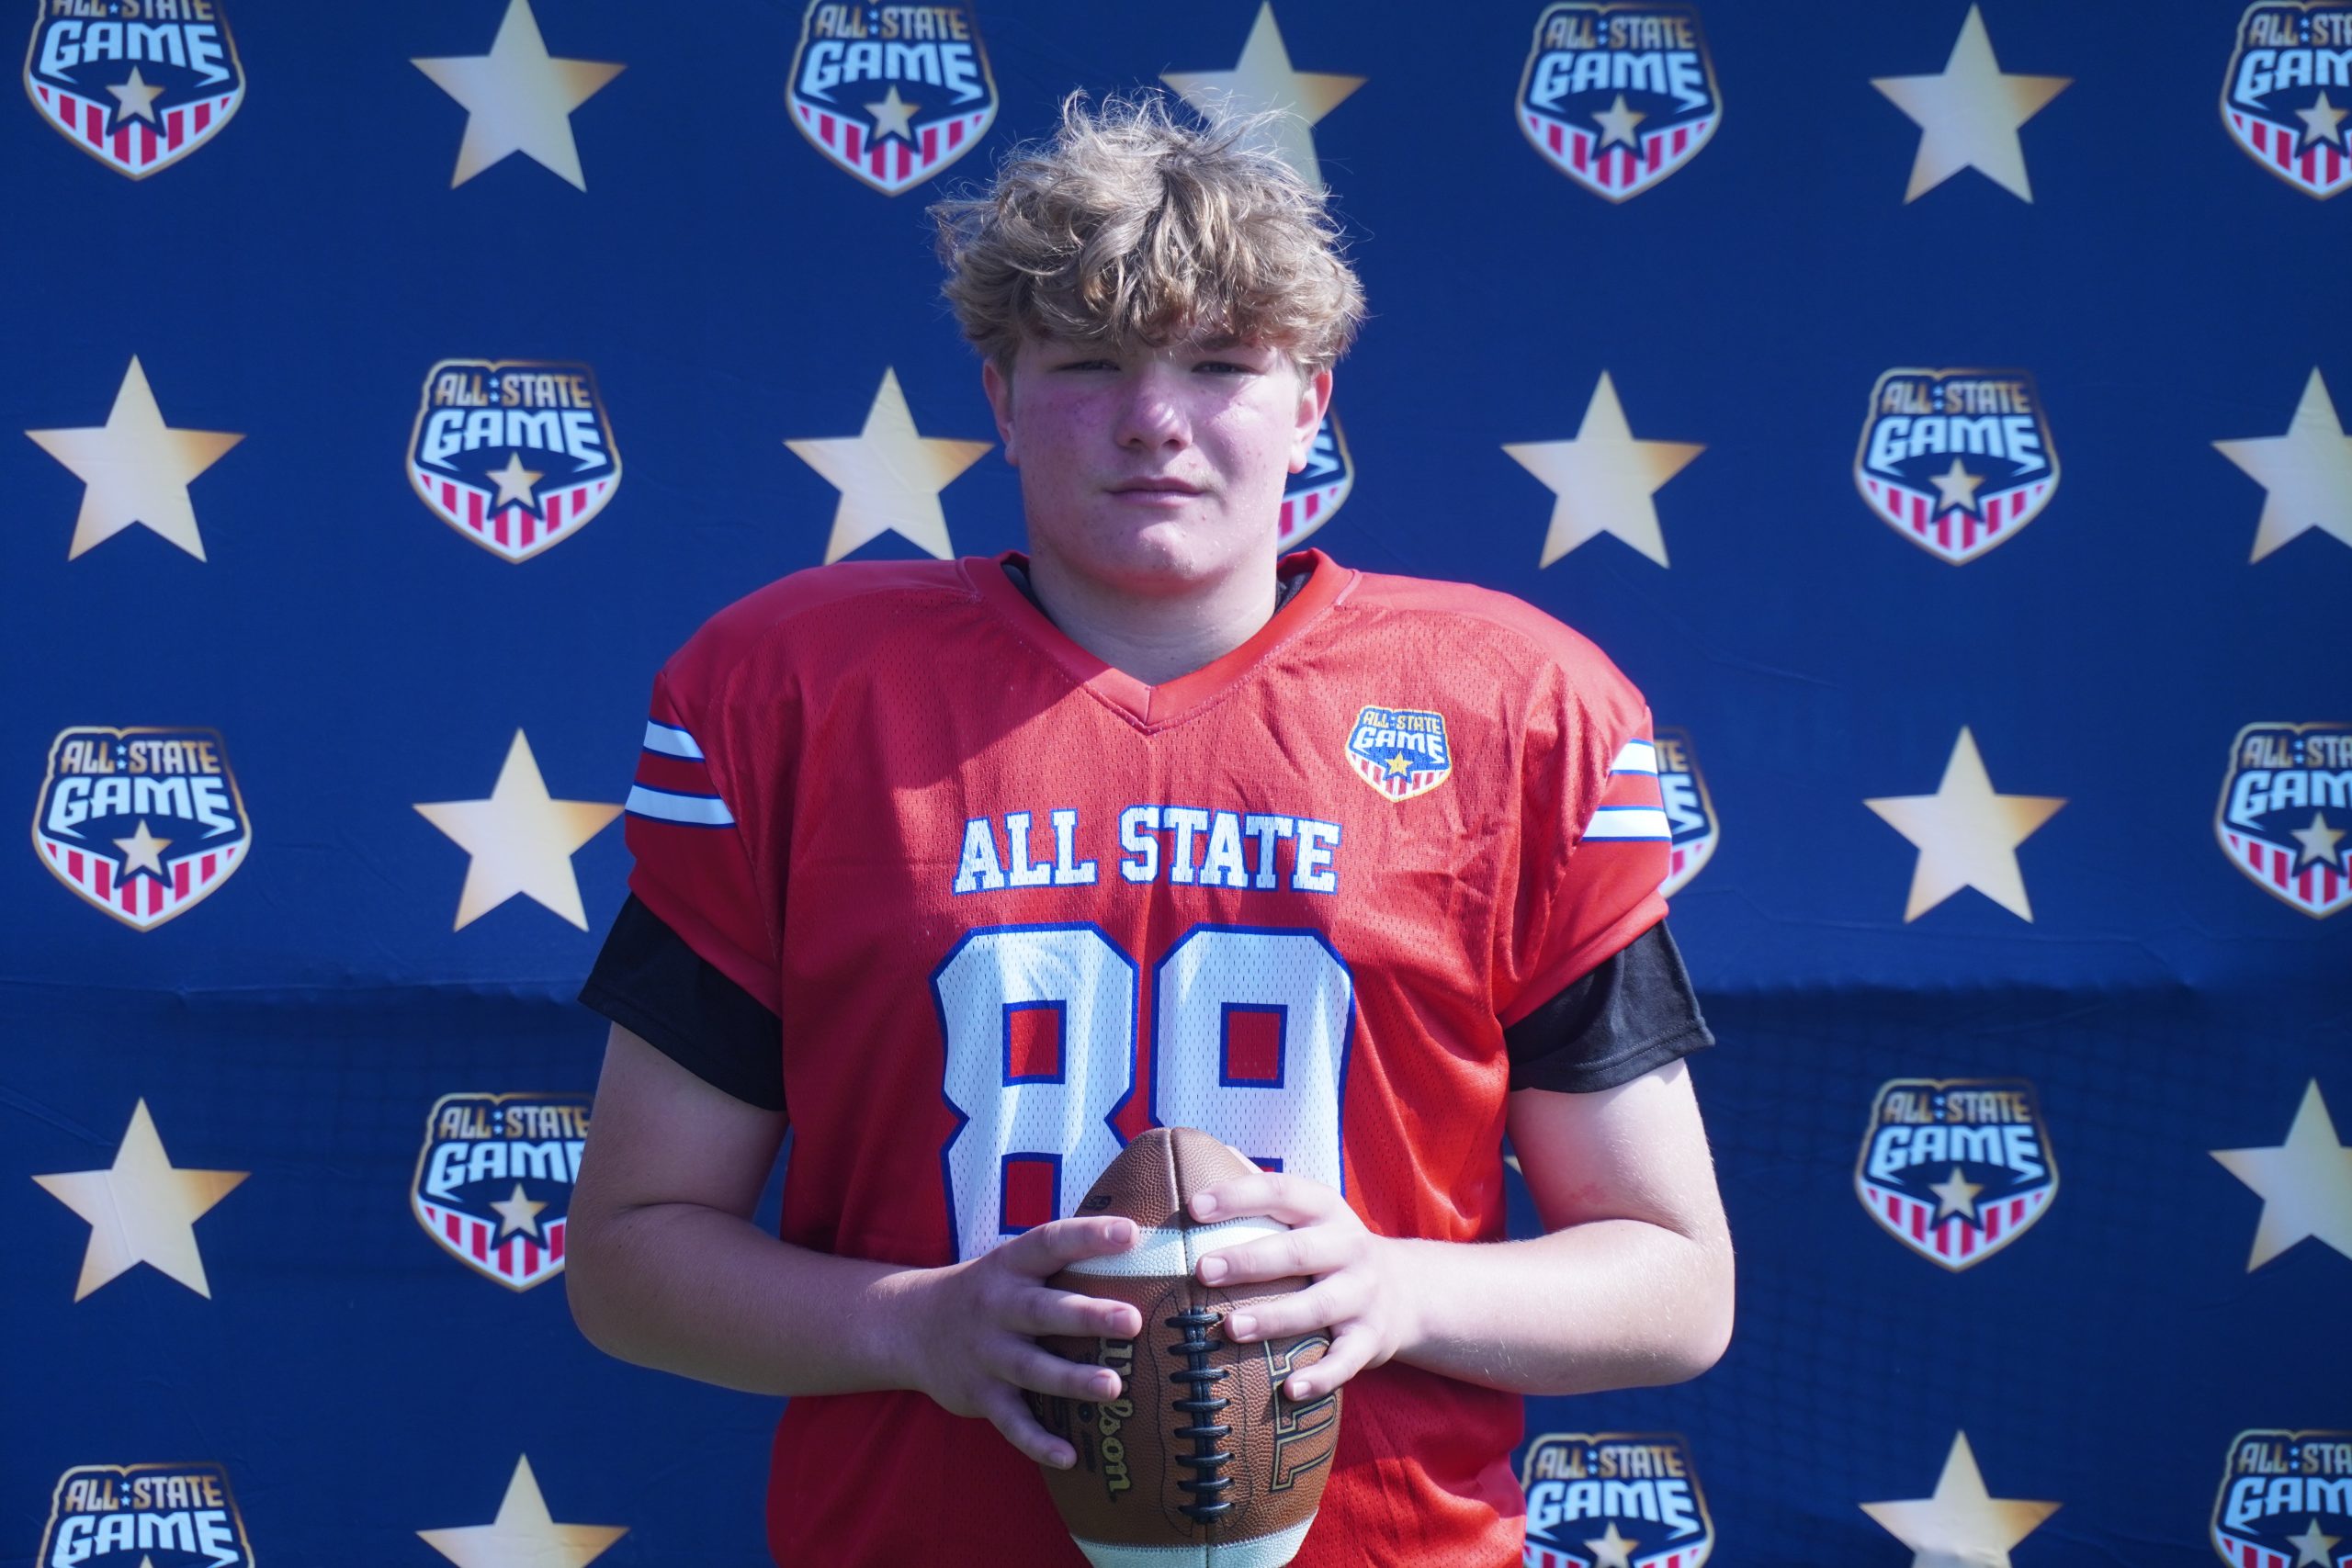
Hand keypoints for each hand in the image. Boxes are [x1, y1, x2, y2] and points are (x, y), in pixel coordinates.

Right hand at [896, 1216, 1144, 1468]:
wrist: (909, 1326)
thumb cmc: (988, 1293)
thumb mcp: (1012, 1266)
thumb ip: (1062, 1263)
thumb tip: (1141, 1252)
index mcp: (1010, 1266)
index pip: (1050, 1243)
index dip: (1088, 1236)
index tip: (1129, 1233)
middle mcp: (997, 1307)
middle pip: (1044, 1311)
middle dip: (1087, 1316)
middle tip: (1132, 1321)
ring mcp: (987, 1353)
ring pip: (1032, 1369)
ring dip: (1072, 1380)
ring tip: (1113, 1387)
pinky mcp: (980, 1395)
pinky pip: (1011, 1422)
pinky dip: (1037, 1441)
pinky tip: (1068, 1456)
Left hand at [1188, 1172, 1419, 1399]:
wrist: (1406, 1292)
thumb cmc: (1331, 1248)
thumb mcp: (1309, 1211)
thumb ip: (1261, 1188)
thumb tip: (1200, 1150)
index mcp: (1325, 1210)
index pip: (1281, 1192)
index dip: (1239, 1196)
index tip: (1194, 1206)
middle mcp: (1348, 1248)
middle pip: (1297, 1251)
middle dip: (1249, 1260)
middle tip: (1202, 1270)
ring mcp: (1362, 1295)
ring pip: (1318, 1307)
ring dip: (1274, 1318)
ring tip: (1231, 1328)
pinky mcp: (1371, 1340)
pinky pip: (1346, 1360)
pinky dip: (1320, 1376)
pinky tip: (1289, 1390)